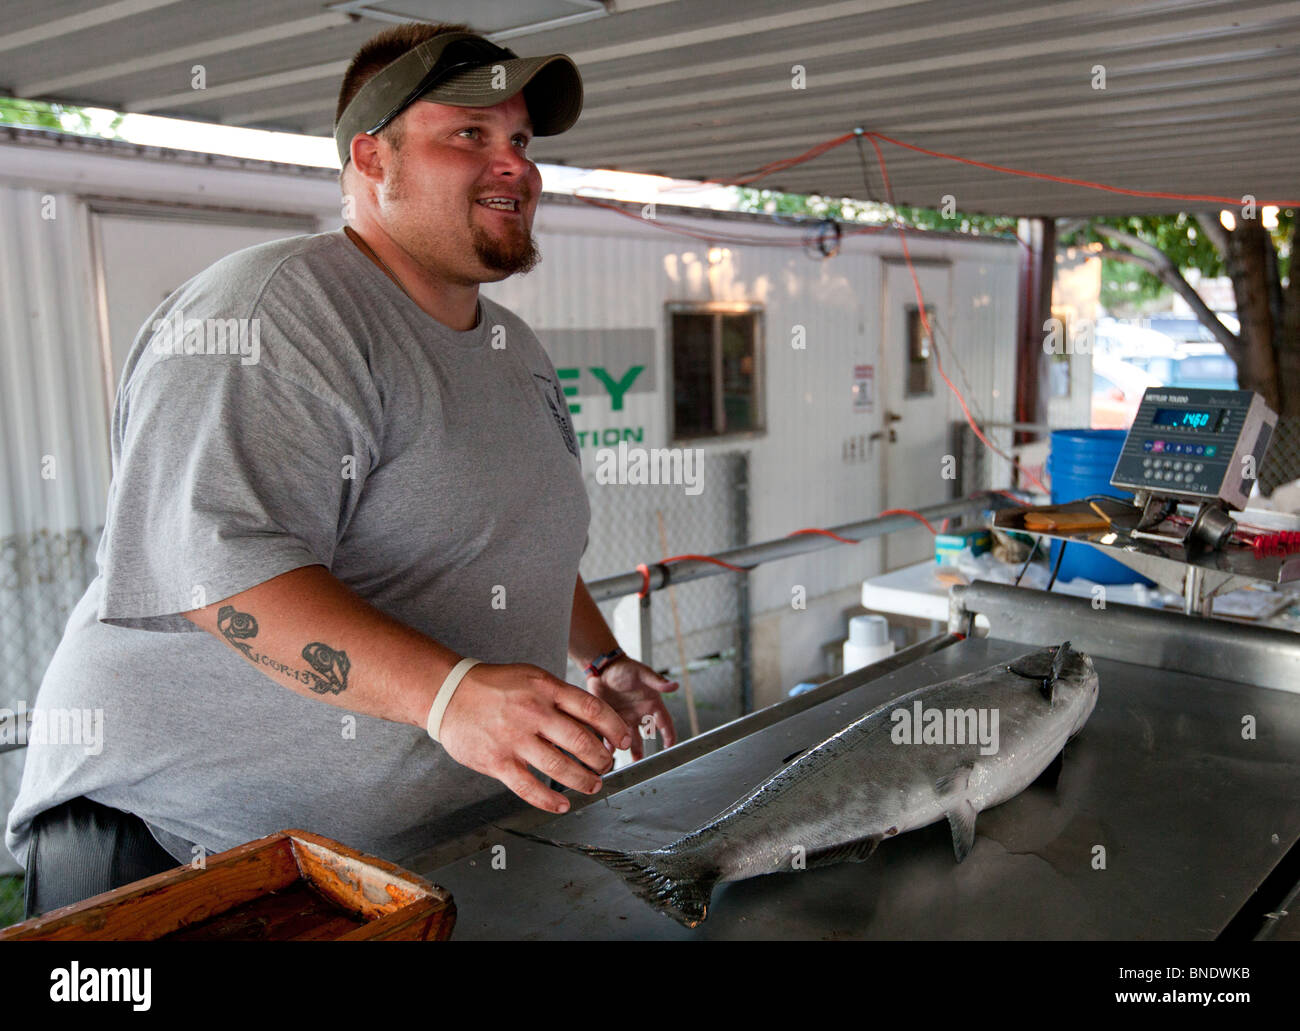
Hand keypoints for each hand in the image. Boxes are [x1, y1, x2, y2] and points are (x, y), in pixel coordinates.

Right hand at [437, 662, 632, 813]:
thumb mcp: (532, 678)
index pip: (593, 709)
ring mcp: (515, 738)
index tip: (623, 740)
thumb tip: (594, 721)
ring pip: (560, 768)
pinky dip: (549, 800)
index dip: (614, 728)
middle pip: (582, 741)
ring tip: (592, 785)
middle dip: (602, 759)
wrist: (449, 694)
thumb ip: (560, 697)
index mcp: (546, 689)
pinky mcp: (497, 761)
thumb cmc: (494, 686)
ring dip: (583, 781)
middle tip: (607, 766)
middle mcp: (534, 712)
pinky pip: (529, 787)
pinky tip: (562, 804)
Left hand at [587, 657, 678, 760]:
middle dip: (643, 751)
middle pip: (644, 737)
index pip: (665, 723)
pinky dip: (609, 744)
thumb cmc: (626, 668)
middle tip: (642, 764)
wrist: (603, 667)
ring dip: (627, 751)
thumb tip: (675, 685)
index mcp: (652, 705)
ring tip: (628, 764)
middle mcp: (639, 715)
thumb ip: (657, 682)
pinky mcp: (609, 719)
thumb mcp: (643, 673)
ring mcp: (624, 719)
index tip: (670, 748)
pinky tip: (607, 751)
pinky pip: (610, 735)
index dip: (669, 735)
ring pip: (627, 740)